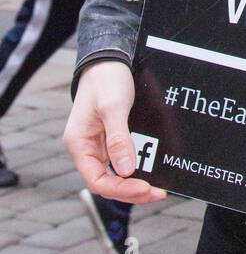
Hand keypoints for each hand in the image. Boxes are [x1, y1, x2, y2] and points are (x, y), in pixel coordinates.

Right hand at [63, 61, 165, 204]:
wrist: (108, 60)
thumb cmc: (106, 80)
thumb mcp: (113, 108)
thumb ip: (119, 139)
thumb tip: (126, 171)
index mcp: (79, 144)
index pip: (97, 180)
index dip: (121, 190)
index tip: (145, 188)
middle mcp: (86, 148)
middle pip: (107, 182)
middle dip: (131, 191)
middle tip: (157, 193)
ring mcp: (98, 145)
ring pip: (114, 175)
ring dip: (133, 184)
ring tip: (157, 188)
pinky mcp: (109, 139)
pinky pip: (121, 162)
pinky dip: (135, 170)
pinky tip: (150, 172)